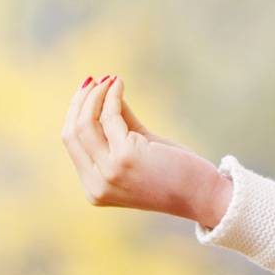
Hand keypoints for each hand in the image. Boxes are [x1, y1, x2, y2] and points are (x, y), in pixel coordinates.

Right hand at [61, 74, 230, 226]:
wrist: (203, 194)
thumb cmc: (176, 171)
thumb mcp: (141, 148)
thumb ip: (121, 126)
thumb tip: (106, 93)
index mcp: (94, 189)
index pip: (72, 145)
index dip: (75, 114)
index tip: (87, 91)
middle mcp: (96, 184)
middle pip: (71, 134)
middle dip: (79, 103)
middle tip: (92, 81)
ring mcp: (108, 173)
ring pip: (85, 125)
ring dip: (95, 96)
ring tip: (108, 79)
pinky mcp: (124, 158)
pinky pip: (110, 117)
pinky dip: (112, 96)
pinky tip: (119, 83)